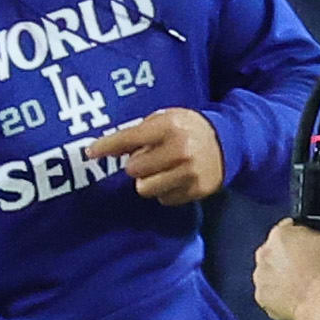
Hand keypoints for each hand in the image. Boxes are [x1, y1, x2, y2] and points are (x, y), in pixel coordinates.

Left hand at [84, 107, 224, 203]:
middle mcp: (181, 149)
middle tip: (149, 158)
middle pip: (133, 169)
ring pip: (145, 188)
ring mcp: (190, 172)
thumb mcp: (163, 120)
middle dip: (136, 165)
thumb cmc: (187, 129)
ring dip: (148, 181)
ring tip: (161, 170)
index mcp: (170, 127)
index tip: (90, 153)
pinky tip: (175, 178)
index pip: (129, 139)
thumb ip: (136, 133)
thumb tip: (103, 149)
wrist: (229, 142)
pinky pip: (163, 199)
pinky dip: (164, 191)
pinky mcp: (197, 190)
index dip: (106, 146)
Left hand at [257, 219, 319, 319]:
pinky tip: (298, 295)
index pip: (288, 227)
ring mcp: (260, 276)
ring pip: (272, 272)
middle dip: (292, 256)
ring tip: (306, 282)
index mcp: (280, 235)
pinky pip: (271, 293)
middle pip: (277, 250)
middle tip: (311, 264)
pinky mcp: (262, 296)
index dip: (302, 233)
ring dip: (285, 275)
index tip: (308, 240)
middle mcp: (264, 254)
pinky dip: (282, 294)